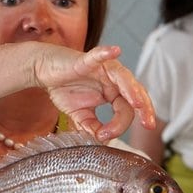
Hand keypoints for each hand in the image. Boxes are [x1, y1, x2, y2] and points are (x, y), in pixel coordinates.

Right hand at [34, 44, 156, 140]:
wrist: (44, 71)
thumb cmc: (65, 88)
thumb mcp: (80, 115)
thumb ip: (92, 127)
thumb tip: (102, 141)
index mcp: (114, 93)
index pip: (127, 110)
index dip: (120, 126)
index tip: (105, 137)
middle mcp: (113, 80)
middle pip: (135, 93)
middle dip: (144, 108)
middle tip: (148, 124)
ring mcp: (102, 69)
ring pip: (123, 77)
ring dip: (132, 89)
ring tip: (138, 103)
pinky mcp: (86, 60)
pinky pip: (97, 56)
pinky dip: (106, 53)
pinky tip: (115, 51)